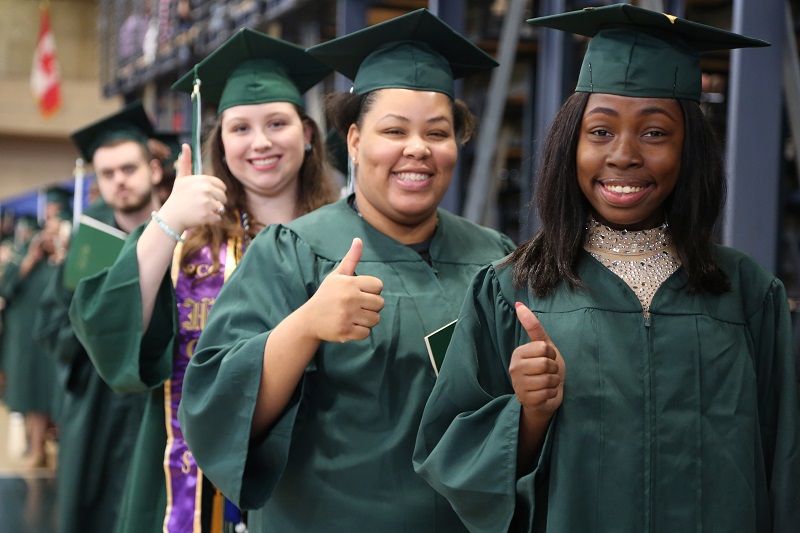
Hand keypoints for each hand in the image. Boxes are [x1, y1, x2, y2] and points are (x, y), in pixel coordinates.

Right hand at [155, 144, 227, 233]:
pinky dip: (211, 220)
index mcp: (203, 179)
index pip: (222, 187)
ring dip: (213, 211)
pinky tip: (200, 218)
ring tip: (200, 210)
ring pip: (221, 208)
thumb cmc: (178, 196)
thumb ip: (186, 162)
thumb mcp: (181, 178)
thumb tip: (185, 145)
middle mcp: (206, 189)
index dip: (214, 192)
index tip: (203, 195)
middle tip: (201, 204)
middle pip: (224, 198)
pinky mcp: (207, 215)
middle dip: (215, 202)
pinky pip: (218, 218)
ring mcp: (207, 203)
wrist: (171, 216)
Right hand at [303, 238, 383, 342]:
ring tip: (354, 316)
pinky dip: (360, 332)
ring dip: (367, 320)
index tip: (360, 293)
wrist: (309, 319)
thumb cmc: (326, 295)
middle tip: (357, 307)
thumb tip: (359, 240)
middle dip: (371, 306)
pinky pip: (367, 333)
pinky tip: (349, 326)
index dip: (372, 291)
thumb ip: (351, 259)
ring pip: (375, 319)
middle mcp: (349, 298)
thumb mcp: (337, 276)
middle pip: (380, 303)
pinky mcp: (345, 331)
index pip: (378, 286)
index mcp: (349, 283)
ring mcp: (347, 316)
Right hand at [509, 302, 564, 418]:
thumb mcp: (544, 347)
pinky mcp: (525, 399)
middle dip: (554, 369)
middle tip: (549, 373)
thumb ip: (533, 327)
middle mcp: (514, 368)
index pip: (544, 348)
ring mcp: (518, 385)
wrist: (545, 397)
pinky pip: (548, 393)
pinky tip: (545, 393)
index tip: (547, 359)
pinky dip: (552, 393)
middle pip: (546, 363)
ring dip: (554, 382)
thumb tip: (518, 303)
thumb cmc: (545, 370)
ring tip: (547, 383)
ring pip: (548, 379)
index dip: (552, 354)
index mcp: (518, 353)